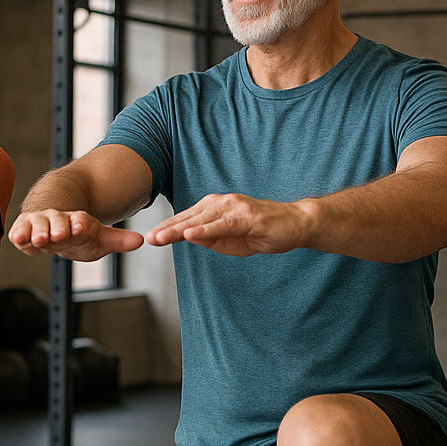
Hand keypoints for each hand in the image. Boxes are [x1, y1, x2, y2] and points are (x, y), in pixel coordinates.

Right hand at [8, 209, 143, 260]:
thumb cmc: (76, 235)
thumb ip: (118, 240)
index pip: (80, 221)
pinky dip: (19, 234)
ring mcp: (40, 224)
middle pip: (58, 222)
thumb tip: (141, 241)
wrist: (52, 227)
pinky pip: (20, 231)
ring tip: (41, 239)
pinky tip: (19, 238)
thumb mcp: (98, 239)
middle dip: (58, 227)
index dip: (81, 223)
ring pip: (38, 224)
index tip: (82, 225)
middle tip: (59, 234)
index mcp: (78, 221)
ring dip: (39, 231)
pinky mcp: (24, 230)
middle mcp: (58, 220)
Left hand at [146, 193, 314, 256]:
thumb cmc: (263, 232)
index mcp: (215, 209)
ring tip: (162, 237)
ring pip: (201, 220)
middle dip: (168, 228)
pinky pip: (222, 225)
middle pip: (189, 218)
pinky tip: (190, 235)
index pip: (187, 219)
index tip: (151, 237)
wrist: (296, 224)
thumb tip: (188, 237)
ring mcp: (234, 208)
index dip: (169, 228)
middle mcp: (222, 204)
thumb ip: (210, 239)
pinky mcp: (247, 217)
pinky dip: (205, 230)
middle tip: (149, 238)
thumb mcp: (230, 241)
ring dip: (180, 229)